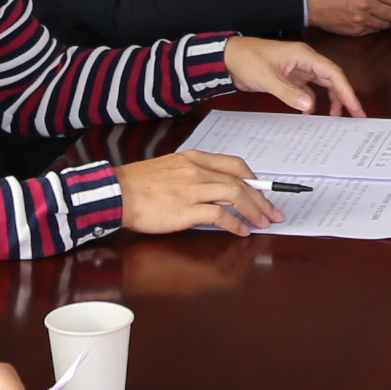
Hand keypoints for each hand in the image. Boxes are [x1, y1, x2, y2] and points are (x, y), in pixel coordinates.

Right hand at [115, 149, 283, 234]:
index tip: (263, 191)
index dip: (253, 179)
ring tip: (264, 223)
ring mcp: (192, 189)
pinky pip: (219, 215)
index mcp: (193, 158)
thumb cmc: (138, 184)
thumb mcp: (169, 169)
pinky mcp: (186, 210)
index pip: (234, 164)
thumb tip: (215, 191)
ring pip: (235, 195)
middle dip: (262, 198)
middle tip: (274, 212)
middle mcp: (196, 171)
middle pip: (241, 181)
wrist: (116, 193)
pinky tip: (241, 231)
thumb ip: (192, 174)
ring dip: (254, 210)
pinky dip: (235, 223)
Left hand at [224, 34, 362, 113]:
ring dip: (330, 99)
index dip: (346, 90)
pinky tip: (310, 113)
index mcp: (304, 55)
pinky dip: (311, 101)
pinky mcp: (289, 77)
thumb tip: (310, 106)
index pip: (332, 73)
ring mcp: (297, 69)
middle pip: (331, 78)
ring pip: (321, 84)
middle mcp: (304, 60)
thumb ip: (289, 93)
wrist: (228, 58)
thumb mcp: (267, 78)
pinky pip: (307, 90)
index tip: (354, 106)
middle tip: (355, 115)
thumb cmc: (247, 59)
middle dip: (344, 96)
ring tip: (336, 117)